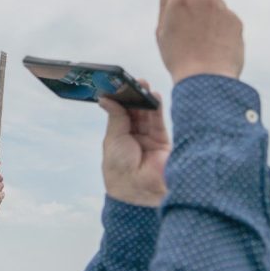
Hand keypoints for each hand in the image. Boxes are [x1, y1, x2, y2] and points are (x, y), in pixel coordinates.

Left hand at [99, 80, 169, 206]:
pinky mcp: (162, 142)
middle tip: (133, 81)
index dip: (121, 99)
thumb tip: (106, 99)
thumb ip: (116, 116)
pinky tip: (154, 96)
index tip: (119, 85)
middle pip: (135, 112)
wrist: (136, 189)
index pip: (121, 114)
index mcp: (119, 138)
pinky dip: (157, 109)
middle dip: (134, 97)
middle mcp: (135, 137)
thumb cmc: (119, 167)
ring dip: (146, 100)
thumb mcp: (114, 138)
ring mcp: (149, 139)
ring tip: (143, 85)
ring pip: (148, 115)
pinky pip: (159, 122)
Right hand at [156, 0, 243, 82]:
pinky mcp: (237, 24)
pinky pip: (230, 22)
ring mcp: (224, 11)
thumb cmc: (178, 56)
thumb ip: (164, 3)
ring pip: (222, 5)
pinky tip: (216, 47)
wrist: (204, 78)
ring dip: (216, 14)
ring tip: (206, 38)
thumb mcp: (162, 29)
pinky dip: (224, 31)